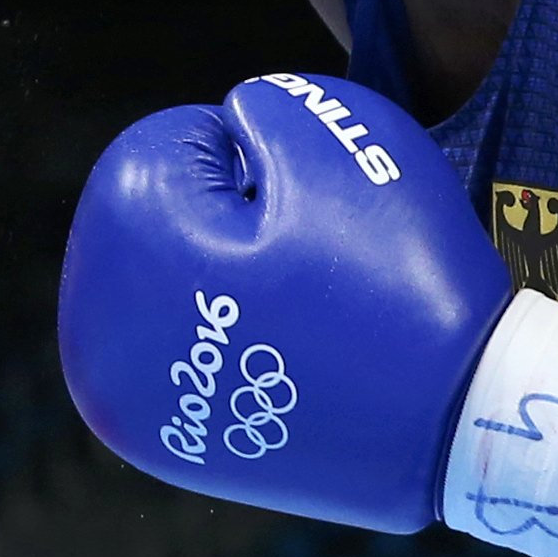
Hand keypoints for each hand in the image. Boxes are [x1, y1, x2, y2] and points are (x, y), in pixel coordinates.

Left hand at [58, 74, 557, 556]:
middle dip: (218, 218)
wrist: (460, 424)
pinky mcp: (161, 448)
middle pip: (147, 223)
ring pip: (157, 289)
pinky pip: (176, 357)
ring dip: (213, 277)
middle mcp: (98, 336)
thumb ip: (263, 108)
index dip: (244, 154)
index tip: (304, 201)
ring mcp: (123, 403)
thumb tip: (226, 133)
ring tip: (297, 304)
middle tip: (305, 255)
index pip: (160, 148)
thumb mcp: (344, 137)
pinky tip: (283, 352)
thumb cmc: (401, 275)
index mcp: (131, 245)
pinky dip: (219, 340)